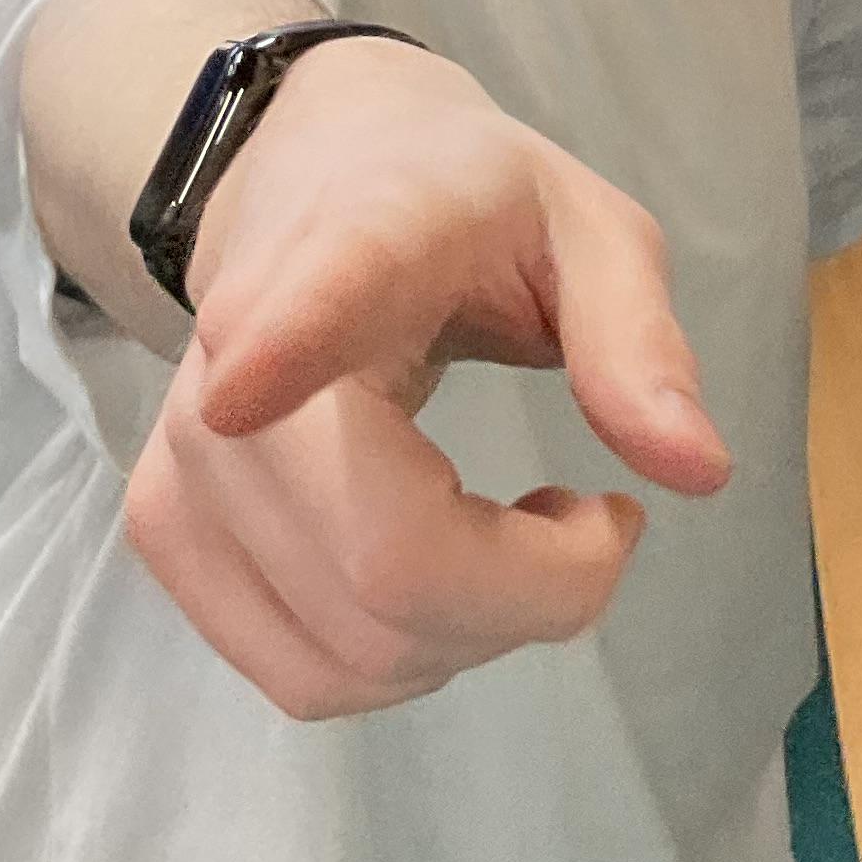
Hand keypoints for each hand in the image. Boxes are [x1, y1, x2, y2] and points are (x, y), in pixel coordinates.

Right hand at [122, 39, 731, 720]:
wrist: (314, 188)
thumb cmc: (470, 212)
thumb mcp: (590, 230)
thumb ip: (638, 339)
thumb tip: (698, 471)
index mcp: (358, 244)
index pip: (311, 298)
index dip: (285, 344)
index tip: (243, 389)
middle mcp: (234, 365)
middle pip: (388, 563)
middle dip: (539, 587)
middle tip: (595, 515)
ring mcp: (184, 463)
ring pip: (353, 648)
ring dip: (482, 630)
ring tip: (522, 526)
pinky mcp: (163, 535)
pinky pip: (308, 674)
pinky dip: (409, 656)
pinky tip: (443, 562)